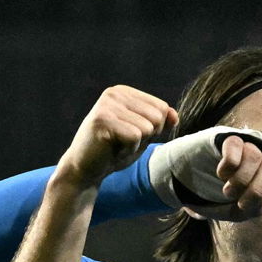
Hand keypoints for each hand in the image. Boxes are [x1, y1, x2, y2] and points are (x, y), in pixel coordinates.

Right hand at [58, 86, 177, 187]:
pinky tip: (112, 148)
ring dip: (136, 143)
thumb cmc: (115, 150)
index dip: (154, 128)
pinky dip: (128, 149)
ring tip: (117, 144)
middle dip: (146, 135)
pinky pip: (135, 137)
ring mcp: (107, 105)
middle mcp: (115, 93)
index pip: (163, 108)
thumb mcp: (143, 134)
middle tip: (123, 140)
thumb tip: (175, 115)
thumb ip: (161, 122)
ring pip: (148, 127)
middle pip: (158, 117)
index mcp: (125, 92)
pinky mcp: (102, 120)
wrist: (86, 169)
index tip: (131, 134)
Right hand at [214, 134, 261, 218]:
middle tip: (241, 204)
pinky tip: (222, 175)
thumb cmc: (226, 199)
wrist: (202, 179)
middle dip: (256, 191)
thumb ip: (254, 208)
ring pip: (254, 157)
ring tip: (229, 192)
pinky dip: (229, 165)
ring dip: (240, 180)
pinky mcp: (231, 141)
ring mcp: (247, 148)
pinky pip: (236, 146)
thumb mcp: (240, 210)